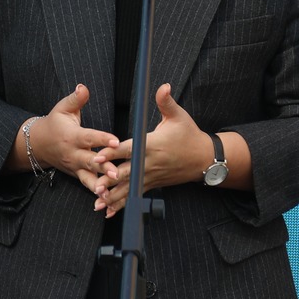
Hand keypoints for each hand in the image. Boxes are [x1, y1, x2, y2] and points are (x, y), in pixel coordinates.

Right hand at [22, 84, 122, 194]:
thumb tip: (83, 87)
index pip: (89, 137)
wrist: (38, 144)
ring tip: (110, 191)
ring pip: (88, 178)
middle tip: (117, 172)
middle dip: (103, 168)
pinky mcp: (77, 175)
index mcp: (72, 136)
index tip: (115, 140)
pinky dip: (96, 193)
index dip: (102, 139)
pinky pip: (87, 185)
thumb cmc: (55, 123)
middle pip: (90, 161)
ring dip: (100, 185)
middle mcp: (73, 154)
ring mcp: (75, 167)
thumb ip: (75, 99)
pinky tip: (108, 200)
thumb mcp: (62, 108)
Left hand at [91, 83, 210, 214]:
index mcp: (152, 145)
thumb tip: (162, 86)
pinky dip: (122, 204)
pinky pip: (134, 195)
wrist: (204, 159)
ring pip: (129, 188)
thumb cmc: (190, 135)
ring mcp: (150, 176)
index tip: (99, 156)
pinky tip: (108, 212)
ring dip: (113, 196)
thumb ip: (166, 102)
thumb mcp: (179, 116)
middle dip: (110, 180)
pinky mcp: (151, 184)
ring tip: (97, 203)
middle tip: (94, 186)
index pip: (130, 149)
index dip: (114, 152)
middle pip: (126, 172)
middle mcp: (149, 163)